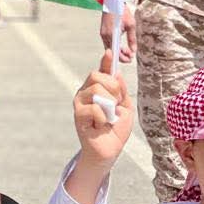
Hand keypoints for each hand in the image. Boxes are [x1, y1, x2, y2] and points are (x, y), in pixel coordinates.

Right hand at [73, 51, 133, 167]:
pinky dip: (104, 118)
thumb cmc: (116, 130)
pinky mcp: (78, 115)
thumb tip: (117, 73)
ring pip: (97, 90)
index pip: (101, 71)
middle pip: (97, 76)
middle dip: (113, 88)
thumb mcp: (125, 107)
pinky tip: (100, 125)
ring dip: (109, 105)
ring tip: (108, 117)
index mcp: (97, 89)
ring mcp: (80, 103)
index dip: (105, 61)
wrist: (109, 151)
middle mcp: (86, 92)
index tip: (110, 52)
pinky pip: (95, 108)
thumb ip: (121, 91)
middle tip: (116, 104)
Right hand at [100, 7, 135, 63]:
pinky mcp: (102, 31)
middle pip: (112, 52)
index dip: (123, 58)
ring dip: (118, 51)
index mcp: (112, 34)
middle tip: (131, 55)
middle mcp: (105, 35)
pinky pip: (108, 43)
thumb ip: (132, 39)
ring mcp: (102, 33)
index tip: (130, 59)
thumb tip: (133, 51)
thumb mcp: (131, 25)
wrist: (113, 1)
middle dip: (121, 56)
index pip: (116, 52)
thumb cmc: (122, 11)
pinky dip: (114, 46)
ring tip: (127, 50)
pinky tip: (121, 45)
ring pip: (109, 48)